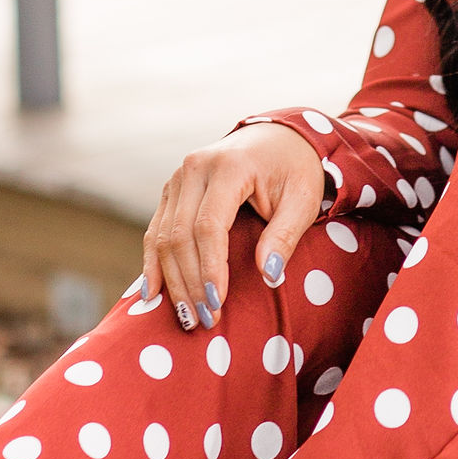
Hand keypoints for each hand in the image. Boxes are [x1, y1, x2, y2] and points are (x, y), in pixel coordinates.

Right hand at [142, 124, 325, 330]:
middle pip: (180, 235)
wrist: (280, 137)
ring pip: (164, 236)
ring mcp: (178, 177)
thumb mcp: (303, 200)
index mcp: (229, 166)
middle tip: (204, 321)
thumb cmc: (295, 170)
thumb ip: (285, 235)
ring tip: (187, 317)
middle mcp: (195, 167)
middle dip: (190, 283)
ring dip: (172, 280)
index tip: (218, 303)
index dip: (210, 268)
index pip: (209, 225)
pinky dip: (154, 263)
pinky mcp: (172, 189)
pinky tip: (154, 293)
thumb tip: (269, 275)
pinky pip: (156, 230)